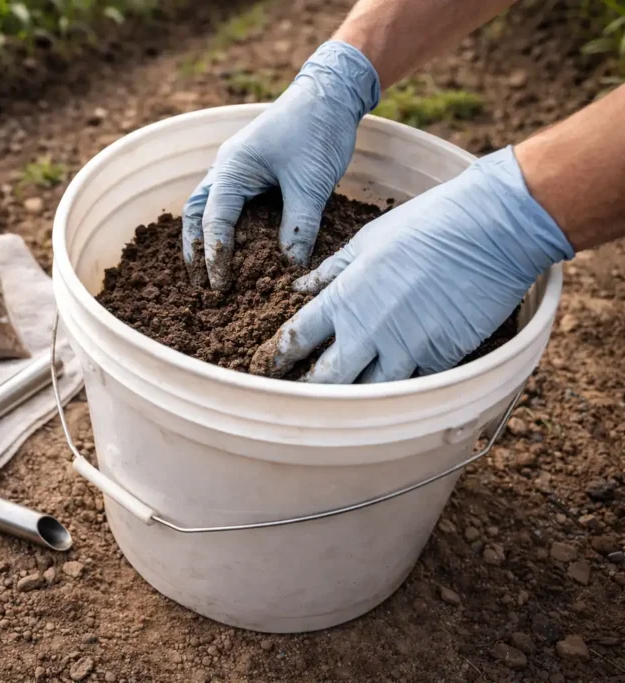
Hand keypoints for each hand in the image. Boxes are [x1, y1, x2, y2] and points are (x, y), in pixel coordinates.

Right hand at [182, 40, 379, 288]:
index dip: (216, 256)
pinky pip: (228, 201)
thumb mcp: (311, 183)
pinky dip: (225, 225)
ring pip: (207, 207)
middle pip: (196, 214)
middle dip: (194, 248)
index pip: (215, 221)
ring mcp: (236, 168)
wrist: (332, 92)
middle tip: (199, 283)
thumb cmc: (318, 129)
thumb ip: (299, 226)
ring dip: (204, 237)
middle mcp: (226, 168)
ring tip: (207, 269)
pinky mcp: (251, 170)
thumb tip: (290, 267)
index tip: (220, 286)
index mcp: (232, 169)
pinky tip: (235, 244)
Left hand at [250, 146, 574, 382]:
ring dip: (352, 401)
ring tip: (339, 407)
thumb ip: (332, 270)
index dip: (280, 357)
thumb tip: (300, 286)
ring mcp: (406, 349)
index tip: (271, 366)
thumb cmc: (428, 224)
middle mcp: (369, 329)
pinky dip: (397, 393)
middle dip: (309, 391)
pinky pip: (411, 387)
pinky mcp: (441, 359)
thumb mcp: (368, 239)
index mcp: (345, 297)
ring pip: (368, 394)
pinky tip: (387, 396)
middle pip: (326, 380)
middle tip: (298, 398)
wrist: (492, 230)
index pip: (298, 338)